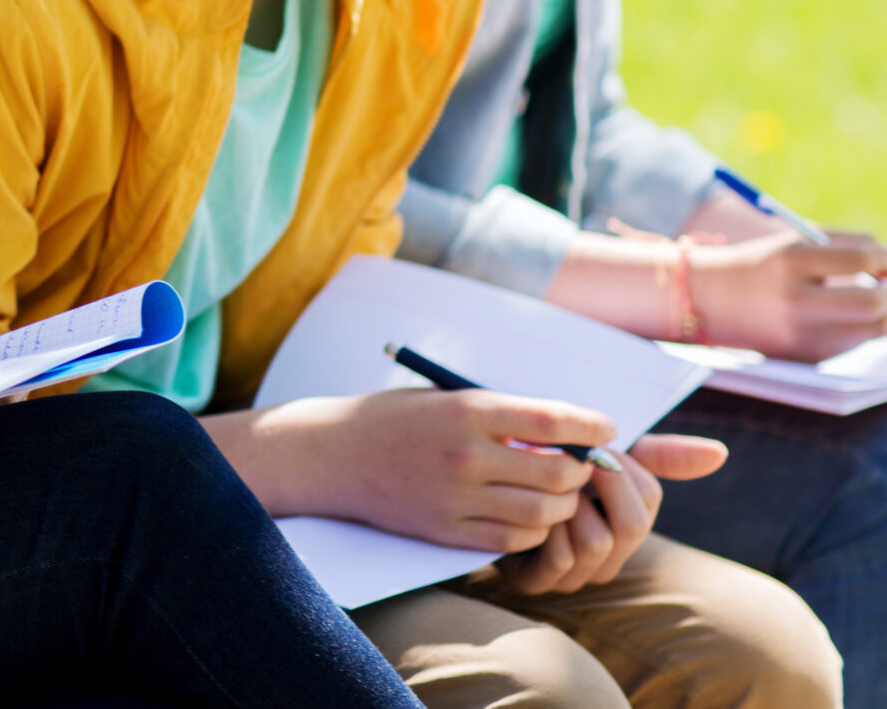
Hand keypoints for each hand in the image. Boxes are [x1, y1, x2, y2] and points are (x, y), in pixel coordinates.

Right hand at [272, 389, 624, 552]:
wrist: (332, 454)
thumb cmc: (393, 419)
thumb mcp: (444, 399)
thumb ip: (499, 415)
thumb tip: (565, 430)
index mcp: (466, 410)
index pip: (550, 418)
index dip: (589, 425)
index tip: (607, 427)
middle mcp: (465, 454)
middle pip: (556, 471)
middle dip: (581, 469)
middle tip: (582, 464)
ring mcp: (455, 496)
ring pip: (541, 512)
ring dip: (561, 504)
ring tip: (557, 493)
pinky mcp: (445, 529)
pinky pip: (512, 540)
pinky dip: (533, 532)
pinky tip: (529, 518)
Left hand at [494, 431, 718, 594]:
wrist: (480, 487)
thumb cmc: (544, 469)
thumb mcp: (595, 453)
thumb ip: (655, 455)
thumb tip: (721, 452)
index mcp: (628, 520)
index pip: (650, 494)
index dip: (620, 464)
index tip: (590, 444)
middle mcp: (611, 554)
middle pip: (632, 523)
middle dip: (598, 483)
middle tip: (568, 460)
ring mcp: (578, 573)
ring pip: (596, 542)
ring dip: (568, 504)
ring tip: (543, 483)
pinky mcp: (541, 581)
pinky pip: (559, 557)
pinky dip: (545, 527)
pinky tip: (525, 506)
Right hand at [691, 229, 886, 361]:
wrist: (709, 300)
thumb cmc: (762, 264)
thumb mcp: (794, 244)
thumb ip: (847, 248)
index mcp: (789, 261)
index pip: (862, 258)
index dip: (884, 257)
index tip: (883, 259)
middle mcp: (796, 301)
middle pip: (874, 303)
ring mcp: (803, 334)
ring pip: (875, 328)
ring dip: (882, 311)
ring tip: (871, 297)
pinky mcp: (809, 357)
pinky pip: (855, 342)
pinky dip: (857, 327)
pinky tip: (834, 317)